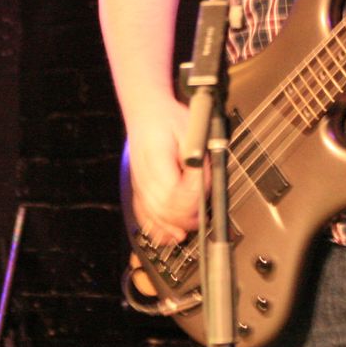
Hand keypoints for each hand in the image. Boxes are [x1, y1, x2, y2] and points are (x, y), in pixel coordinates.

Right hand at [125, 99, 201, 245]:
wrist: (146, 112)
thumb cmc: (167, 118)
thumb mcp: (190, 128)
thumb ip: (198, 156)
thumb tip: (202, 179)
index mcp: (155, 159)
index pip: (174, 191)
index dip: (194, 195)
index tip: (205, 185)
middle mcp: (144, 176)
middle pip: (165, 210)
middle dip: (190, 215)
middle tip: (206, 211)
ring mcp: (139, 185)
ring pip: (156, 217)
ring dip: (178, 224)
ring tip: (196, 223)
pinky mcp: (140, 191)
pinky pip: (145, 217)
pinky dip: (159, 229)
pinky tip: (172, 234)